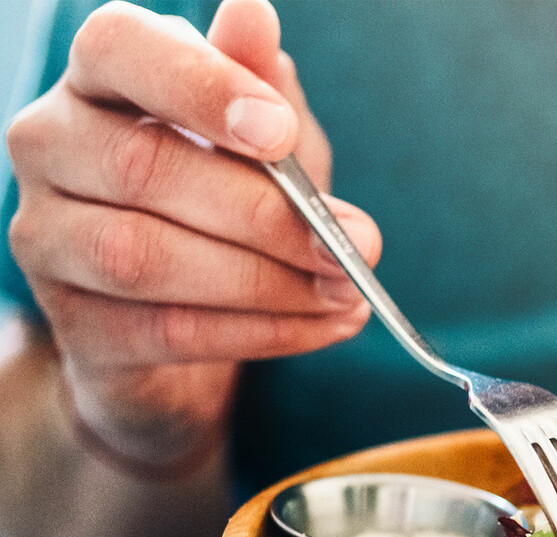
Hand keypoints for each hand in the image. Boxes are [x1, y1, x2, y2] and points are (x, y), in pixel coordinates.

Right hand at [4, 0, 379, 469]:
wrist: (188, 321)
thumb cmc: (227, 208)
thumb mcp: (262, 143)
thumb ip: (262, 88)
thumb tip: (255, 17)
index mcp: (98, 80)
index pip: (118, 48)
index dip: (200, 86)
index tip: (281, 132)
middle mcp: (51, 147)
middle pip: (145, 168)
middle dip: (265, 214)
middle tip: (354, 245)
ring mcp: (49, 239)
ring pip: (148, 258)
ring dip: (267, 283)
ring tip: (346, 295)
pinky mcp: (79, 324)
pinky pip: (170, 332)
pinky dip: (261, 332)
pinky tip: (322, 326)